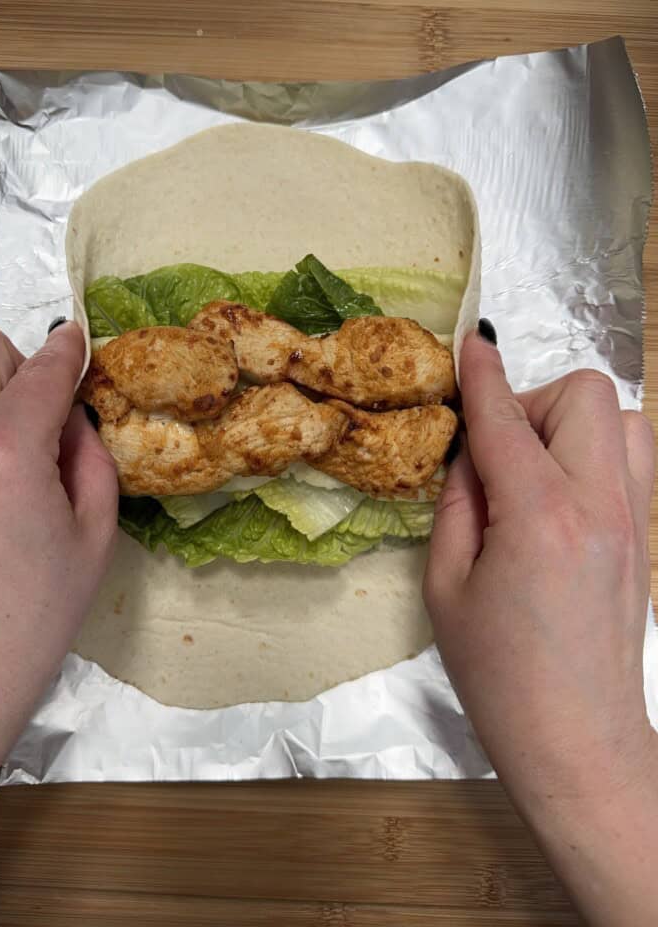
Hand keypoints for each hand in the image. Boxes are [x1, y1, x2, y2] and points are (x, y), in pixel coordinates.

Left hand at [0, 322, 118, 781]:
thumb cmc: (30, 623)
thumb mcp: (92, 538)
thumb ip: (89, 459)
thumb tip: (72, 421)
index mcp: (6, 447)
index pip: (43, 365)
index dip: (70, 349)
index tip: (81, 346)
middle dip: (20, 361)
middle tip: (48, 409)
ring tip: (19, 462)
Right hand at [425, 327, 656, 924]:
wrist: (580, 744)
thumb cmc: (499, 678)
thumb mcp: (446, 588)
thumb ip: (457, 504)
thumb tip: (470, 453)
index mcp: (540, 517)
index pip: (506, 418)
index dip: (482, 373)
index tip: (469, 341)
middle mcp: (598, 505)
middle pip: (584, 394)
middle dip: (532, 402)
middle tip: (495, 452)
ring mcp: (633, 520)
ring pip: (621, 418)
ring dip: (569, 424)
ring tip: (530, 470)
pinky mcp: (642, 538)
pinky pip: (630, 459)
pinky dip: (592, 452)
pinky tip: (557, 497)